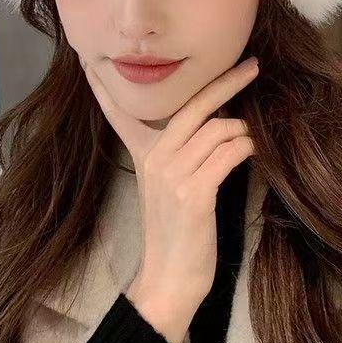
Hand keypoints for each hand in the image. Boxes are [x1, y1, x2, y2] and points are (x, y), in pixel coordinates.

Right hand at [80, 55, 259, 307]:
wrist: (171, 279)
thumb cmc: (176, 230)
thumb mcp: (164, 184)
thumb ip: (176, 151)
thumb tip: (210, 120)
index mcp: (143, 153)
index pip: (119, 113)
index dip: (105, 88)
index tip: (89, 63)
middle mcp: (155, 157)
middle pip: (193, 105)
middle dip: (227, 81)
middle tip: (252, 65)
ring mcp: (172, 174)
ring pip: (219, 128)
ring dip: (243, 131)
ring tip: (248, 140)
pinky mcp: (193, 193)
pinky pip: (228, 153)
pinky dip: (246, 148)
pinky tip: (251, 153)